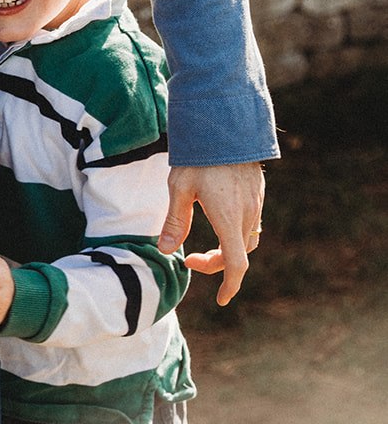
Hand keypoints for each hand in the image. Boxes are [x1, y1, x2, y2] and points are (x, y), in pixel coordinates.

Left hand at [159, 162, 265, 306]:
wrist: (226, 124)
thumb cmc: (199, 155)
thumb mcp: (179, 188)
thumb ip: (174, 221)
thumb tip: (166, 251)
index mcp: (229, 218)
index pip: (235, 264)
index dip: (230, 286)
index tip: (222, 300)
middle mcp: (248, 215)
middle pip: (239, 255)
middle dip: (217, 265)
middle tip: (191, 259)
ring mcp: (256, 204)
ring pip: (247, 240)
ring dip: (227, 250)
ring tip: (203, 246)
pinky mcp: (258, 193)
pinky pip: (252, 224)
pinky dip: (236, 234)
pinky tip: (218, 221)